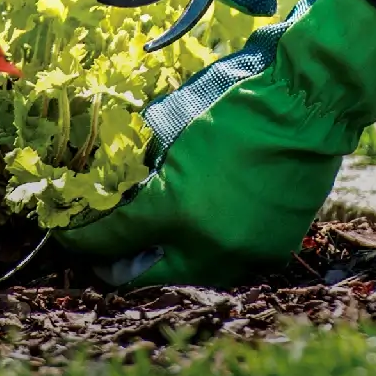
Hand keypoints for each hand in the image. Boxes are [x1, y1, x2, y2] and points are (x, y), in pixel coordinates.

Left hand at [56, 0, 375, 288]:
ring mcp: (244, 255)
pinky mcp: (271, 251)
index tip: (64, 234)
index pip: (111, 239)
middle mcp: (210, 246)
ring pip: (186, 273)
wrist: (310, 100)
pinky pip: (224, 263)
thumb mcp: (171, 128)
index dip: (80, 239)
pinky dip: (204, 252)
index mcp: (177, 211)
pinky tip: (194, 232)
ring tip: (147, 244)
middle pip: (144, 274)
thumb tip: (110, 183)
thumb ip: (139, 166)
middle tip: (101, 253)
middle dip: (116, 264)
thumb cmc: (237, 100)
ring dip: (162, 260)